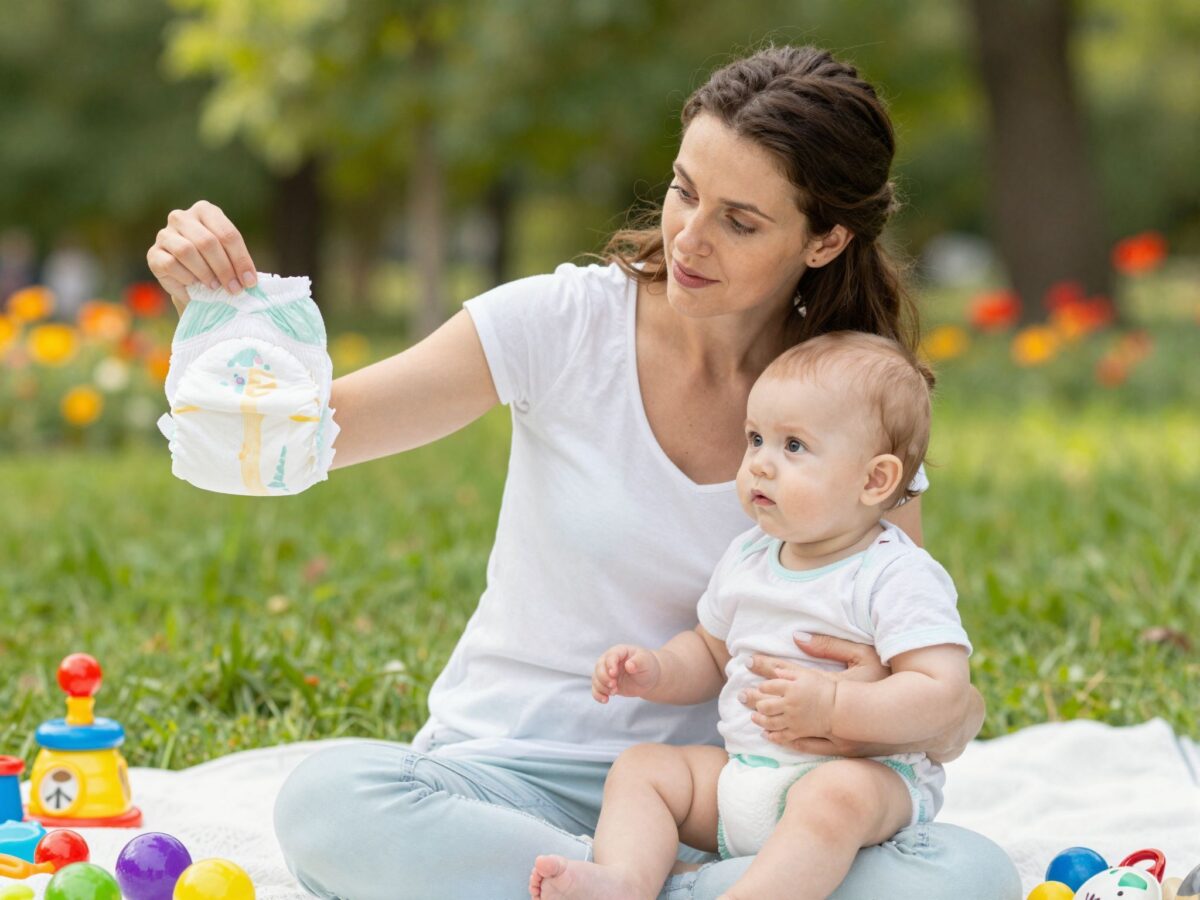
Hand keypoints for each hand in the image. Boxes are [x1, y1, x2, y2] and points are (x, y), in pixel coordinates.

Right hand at [146, 201, 256, 312]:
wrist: (189, 279)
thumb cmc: (214, 264)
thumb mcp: (229, 258)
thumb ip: (237, 262)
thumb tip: (250, 280)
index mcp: (205, 211)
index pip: (227, 234)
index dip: (241, 260)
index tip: (250, 281)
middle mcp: (182, 217)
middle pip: (207, 242)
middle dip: (224, 269)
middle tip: (234, 289)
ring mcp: (164, 234)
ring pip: (187, 251)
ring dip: (205, 273)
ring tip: (215, 286)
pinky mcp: (153, 253)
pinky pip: (170, 264)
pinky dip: (186, 278)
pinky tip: (194, 285)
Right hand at [592, 645, 660, 702]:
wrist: (648, 679)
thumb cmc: (647, 666)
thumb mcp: (646, 662)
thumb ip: (638, 662)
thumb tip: (629, 665)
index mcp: (619, 651)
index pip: (610, 656)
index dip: (610, 665)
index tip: (614, 674)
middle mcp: (609, 661)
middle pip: (599, 667)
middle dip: (604, 678)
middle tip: (614, 686)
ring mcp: (606, 672)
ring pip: (596, 678)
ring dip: (602, 687)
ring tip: (614, 692)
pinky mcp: (606, 684)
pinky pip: (596, 689)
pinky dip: (598, 695)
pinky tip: (605, 700)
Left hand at [740, 633, 889, 754]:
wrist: (904, 717)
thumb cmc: (887, 681)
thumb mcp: (862, 655)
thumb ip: (830, 644)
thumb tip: (798, 637)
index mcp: (825, 681)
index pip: (787, 672)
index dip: (766, 666)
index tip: (748, 661)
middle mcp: (820, 705)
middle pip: (780, 699)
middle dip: (758, 695)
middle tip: (740, 693)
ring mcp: (826, 727)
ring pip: (786, 723)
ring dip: (766, 716)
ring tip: (749, 712)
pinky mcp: (833, 745)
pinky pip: (800, 743)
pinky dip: (782, 738)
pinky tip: (770, 735)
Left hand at [742, 664, 836, 746]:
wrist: (843, 708)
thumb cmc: (830, 688)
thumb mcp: (811, 673)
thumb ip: (792, 671)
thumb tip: (776, 671)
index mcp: (792, 687)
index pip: (769, 686)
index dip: (762, 686)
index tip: (760, 686)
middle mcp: (790, 704)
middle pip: (765, 705)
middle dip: (754, 702)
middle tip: (746, 699)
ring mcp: (793, 720)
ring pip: (770, 722)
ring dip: (759, 719)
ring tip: (753, 716)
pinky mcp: (799, 732)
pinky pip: (782, 736)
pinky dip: (771, 735)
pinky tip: (766, 734)